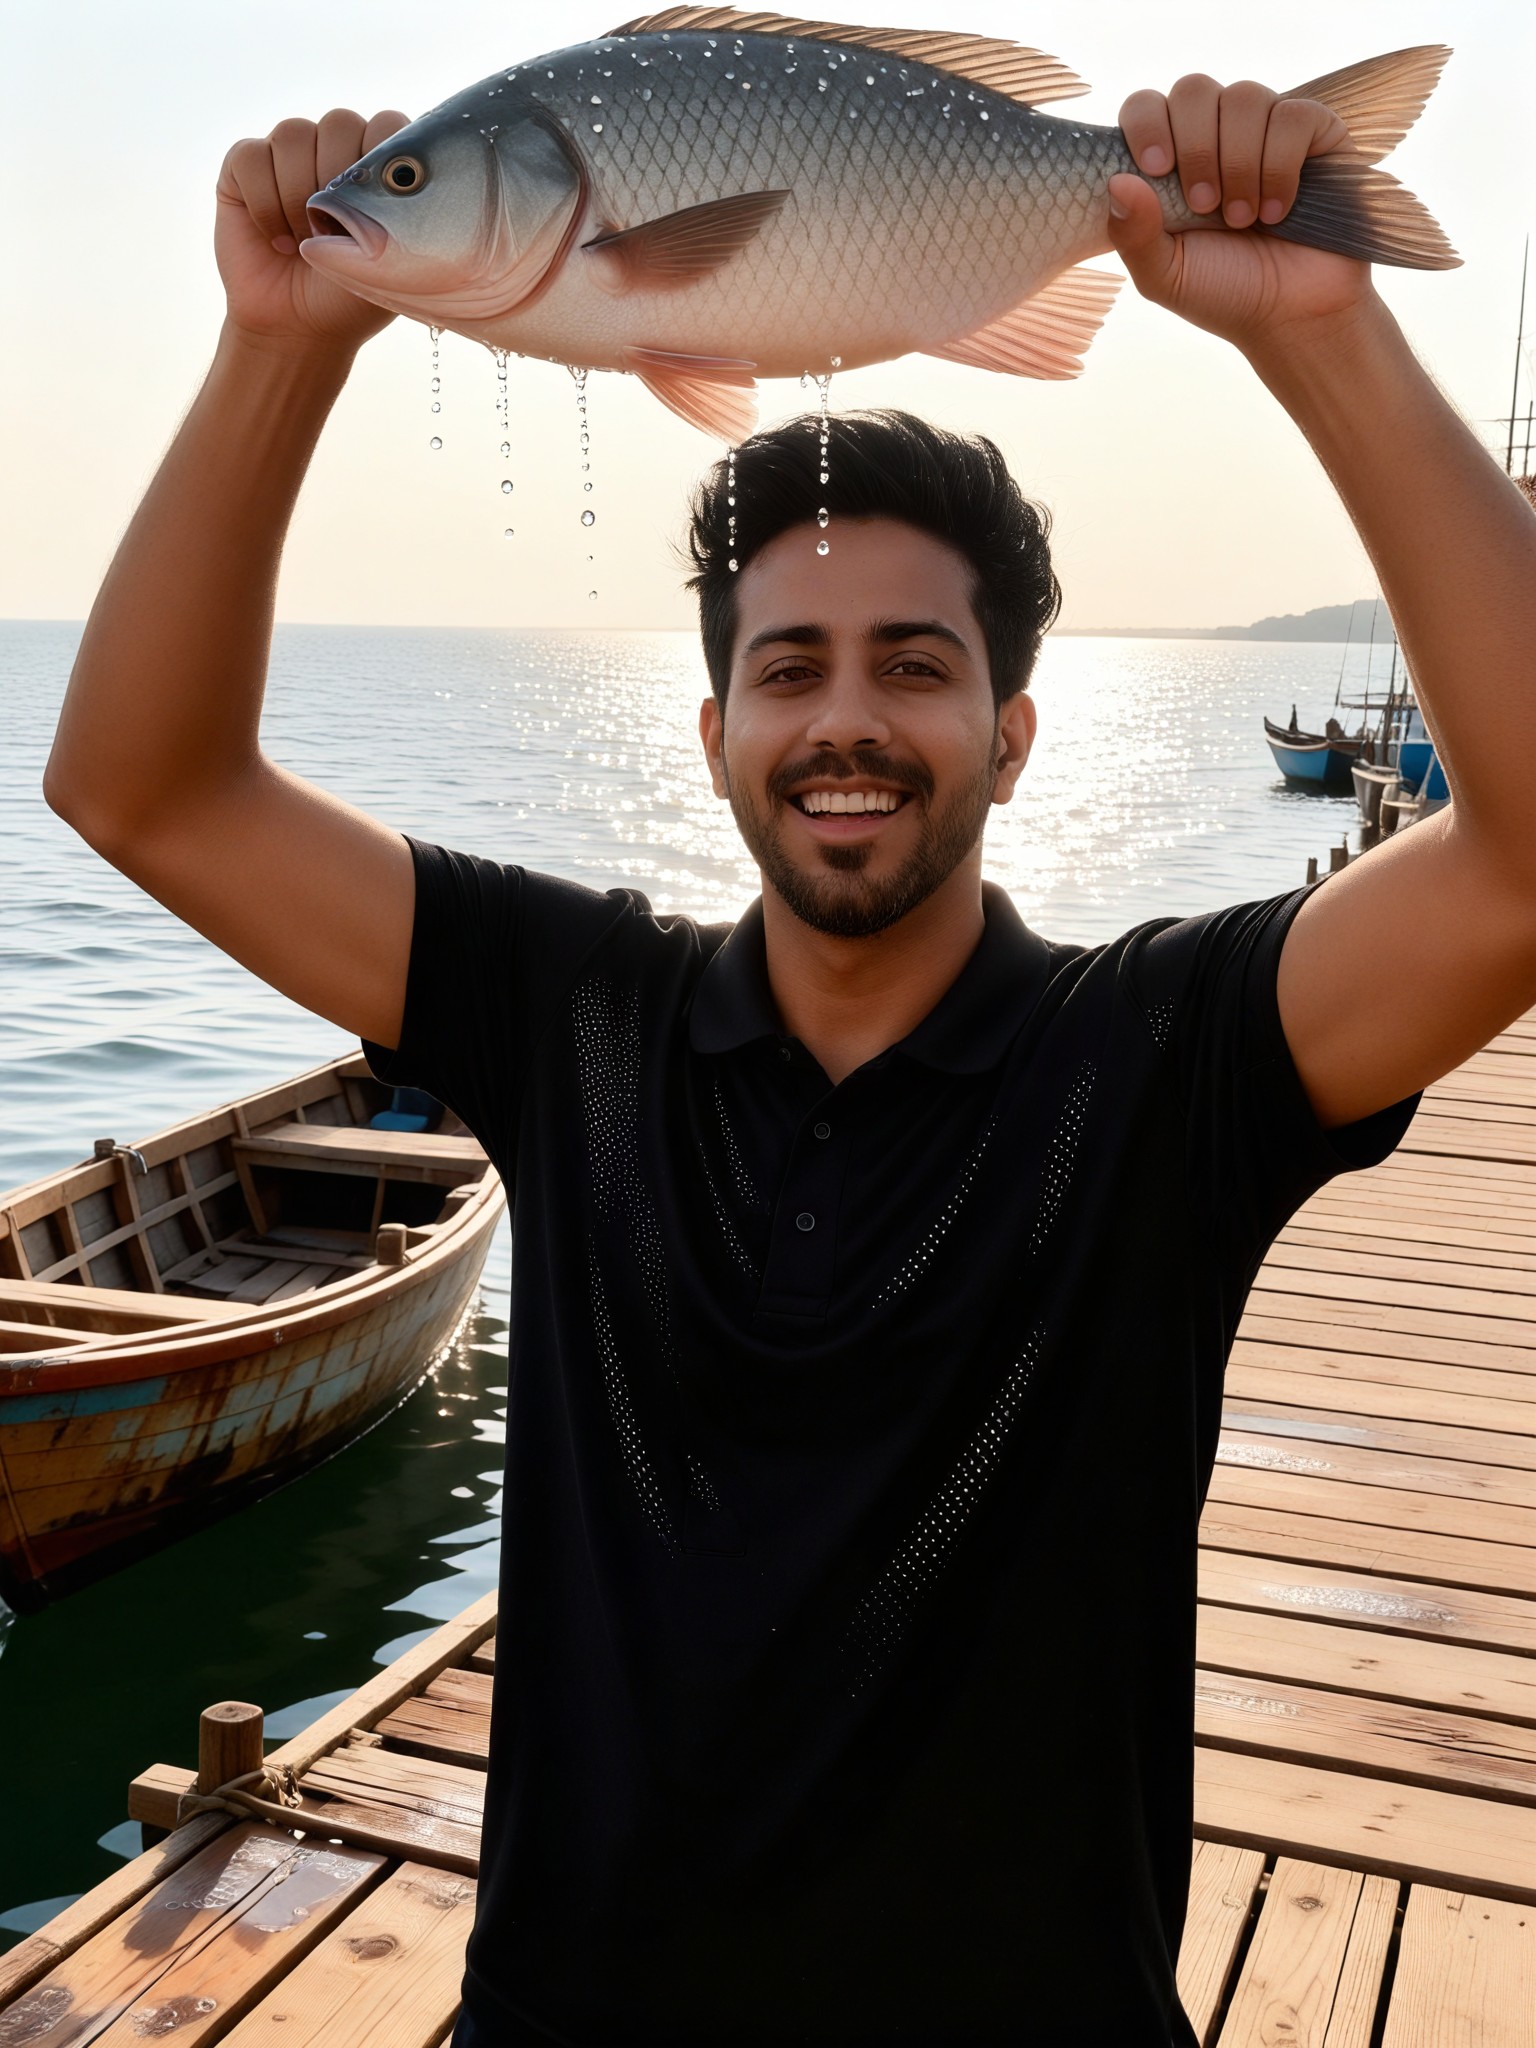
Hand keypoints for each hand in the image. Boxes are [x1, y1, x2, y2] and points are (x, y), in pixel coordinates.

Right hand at [216, 110, 409, 357]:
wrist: (298, 327)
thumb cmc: (349, 295)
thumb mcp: (392, 259)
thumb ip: (403, 210)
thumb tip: (403, 172)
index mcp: (375, 167)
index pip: (387, 124)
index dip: (379, 156)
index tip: (375, 207)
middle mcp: (333, 150)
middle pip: (340, 122)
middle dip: (336, 179)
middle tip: (333, 232)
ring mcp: (288, 156)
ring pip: (293, 134)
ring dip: (298, 196)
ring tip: (304, 242)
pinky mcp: (245, 167)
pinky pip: (252, 156)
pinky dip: (264, 203)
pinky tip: (276, 238)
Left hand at [1108, 77, 1373, 351]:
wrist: (1291, 317)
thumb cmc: (1224, 292)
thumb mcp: (1164, 276)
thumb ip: (1133, 235)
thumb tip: (1116, 182)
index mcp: (1173, 157)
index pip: (1148, 104)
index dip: (1147, 123)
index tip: (1156, 167)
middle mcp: (1218, 133)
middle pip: (1194, 89)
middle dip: (1196, 148)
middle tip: (1204, 206)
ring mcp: (1266, 128)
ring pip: (1244, 98)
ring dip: (1240, 164)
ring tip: (1244, 220)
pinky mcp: (1315, 133)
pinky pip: (1294, 116)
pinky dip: (1281, 165)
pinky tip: (1279, 209)